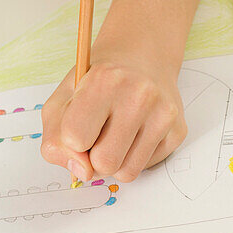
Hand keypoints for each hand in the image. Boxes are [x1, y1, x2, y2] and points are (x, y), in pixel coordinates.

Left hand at [40, 46, 186, 182]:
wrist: (141, 59)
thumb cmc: (97, 82)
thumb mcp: (62, 99)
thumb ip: (55, 140)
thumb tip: (82, 172)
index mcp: (104, 80)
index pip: (75, 139)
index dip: (71, 140)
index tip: (78, 126)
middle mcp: (139, 94)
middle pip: (104, 163)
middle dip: (93, 157)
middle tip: (97, 133)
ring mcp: (163, 113)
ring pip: (126, 173)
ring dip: (114, 161)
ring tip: (114, 134)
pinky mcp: (178, 130)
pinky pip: (145, 168)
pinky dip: (133, 157)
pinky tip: (134, 132)